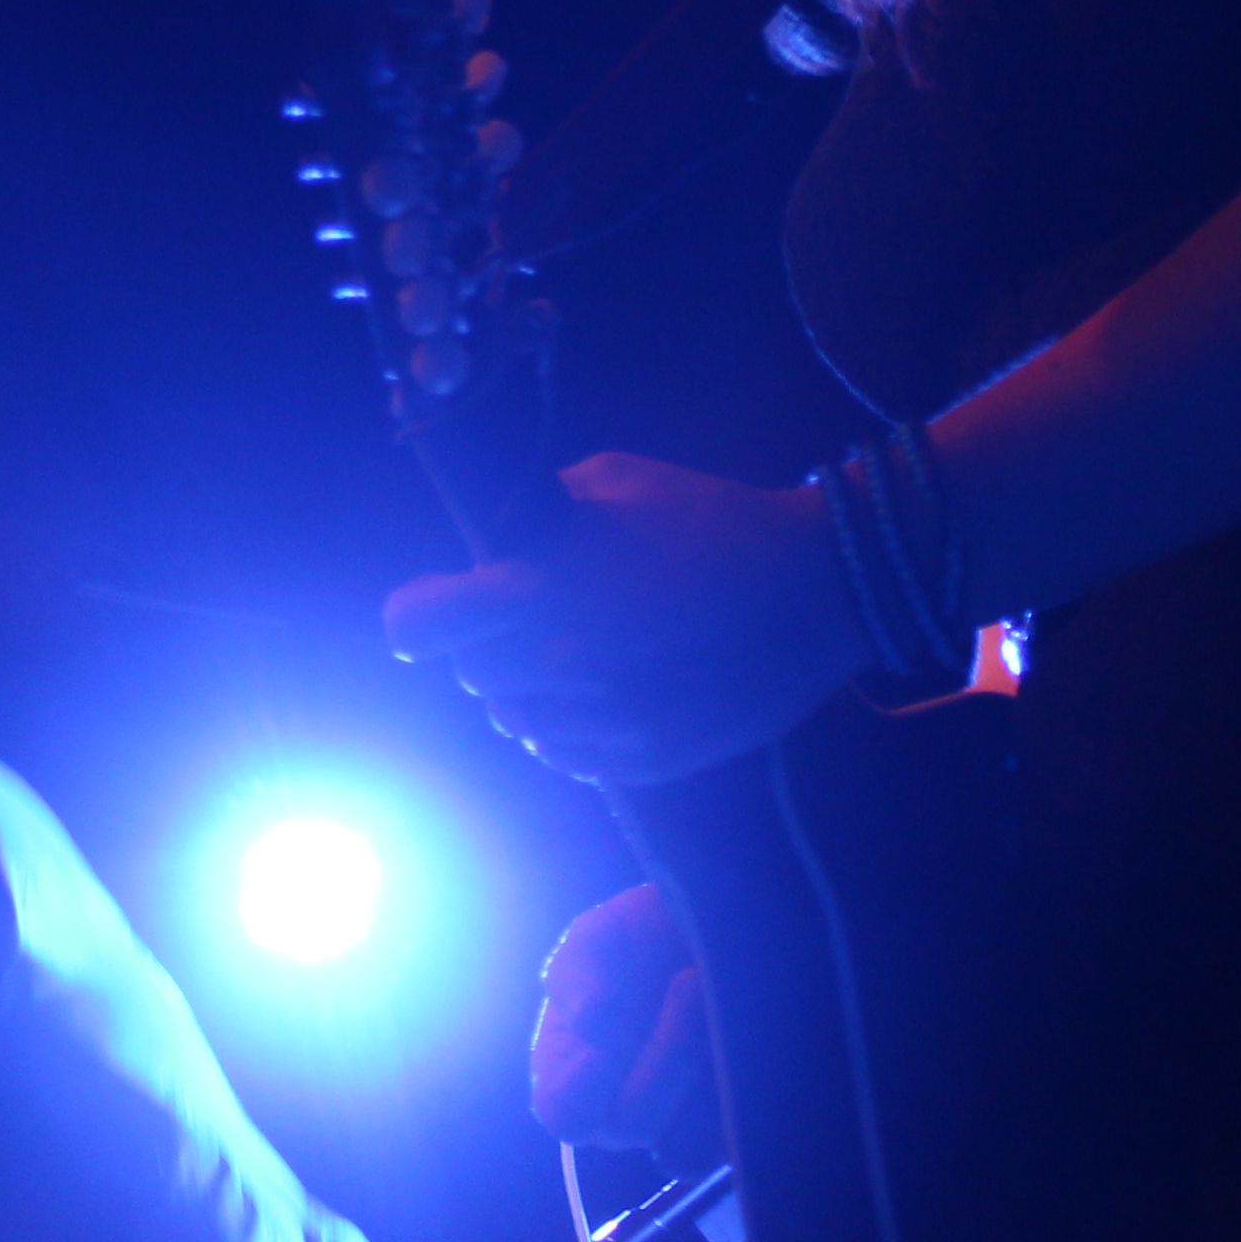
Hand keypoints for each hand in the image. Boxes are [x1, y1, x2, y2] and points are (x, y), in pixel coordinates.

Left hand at [384, 450, 858, 783]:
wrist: (821, 584)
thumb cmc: (714, 520)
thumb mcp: (612, 480)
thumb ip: (536, 509)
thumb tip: (492, 543)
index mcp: (540, 589)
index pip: (420, 625)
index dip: (424, 616)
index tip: (443, 609)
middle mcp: (560, 664)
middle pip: (474, 678)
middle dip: (493, 650)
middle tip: (539, 622)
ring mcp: (604, 721)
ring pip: (520, 725)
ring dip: (533, 695)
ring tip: (583, 657)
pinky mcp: (645, 761)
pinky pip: (569, 758)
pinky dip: (575, 730)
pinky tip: (613, 692)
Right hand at [529, 885, 715, 1155]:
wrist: (720, 931)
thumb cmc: (643, 936)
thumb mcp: (598, 937)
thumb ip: (575, 974)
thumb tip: (588, 1017)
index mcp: (569, 1073)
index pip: (564, 1112)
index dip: (584, 1083)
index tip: (608, 1028)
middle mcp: (616, 1110)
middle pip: (630, 1124)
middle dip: (665, 1055)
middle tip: (692, 983)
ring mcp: (673, 1125)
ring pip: (683, 1148)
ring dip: (703, 1072)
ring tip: (718, 1003)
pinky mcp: (726, 1128)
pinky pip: (728, 1140)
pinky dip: (736, 1092)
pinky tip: (739, 1035)